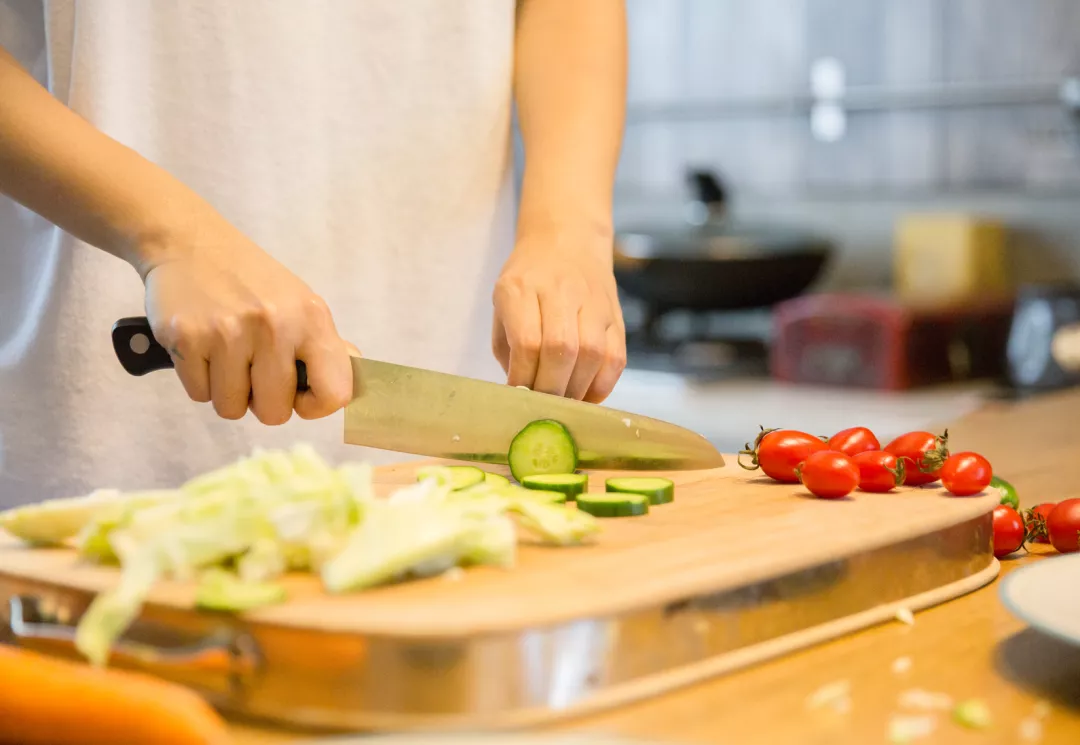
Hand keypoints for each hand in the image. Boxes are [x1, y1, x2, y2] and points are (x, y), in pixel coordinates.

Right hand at [142, 216, 353, 424]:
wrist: (193, 243)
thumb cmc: (254, 281)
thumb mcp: (301, 303)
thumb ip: (327, 346)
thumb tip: (354, 383)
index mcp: (311, 318)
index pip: (334, 393)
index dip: (316, 407)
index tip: (299, 396)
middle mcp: (273, 325)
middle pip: (275, 413)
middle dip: (263, 401)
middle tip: (254, 370)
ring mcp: (227, 332)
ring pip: (231, 408)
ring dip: (229, 392)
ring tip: (228, 357)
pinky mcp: (185, 338)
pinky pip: (199, 394)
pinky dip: (200, 380)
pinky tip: (204, 349)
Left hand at [492, 231, 625, 402]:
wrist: (567, 240)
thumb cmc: (528, 280)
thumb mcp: (502, 304)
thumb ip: (508, 349)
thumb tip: (521, 395)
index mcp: (522, 287)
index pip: (528, 343)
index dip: (524, 378)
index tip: (518, 397)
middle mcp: (561, 290)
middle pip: (562, 350)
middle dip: (551, 389)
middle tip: (542, 407)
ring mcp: (594, 301)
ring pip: (592, 354)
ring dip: (577, 390)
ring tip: (563, 403)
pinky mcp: (616, 314)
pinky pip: (616, 357)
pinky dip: (602, 385)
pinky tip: (586, 394)